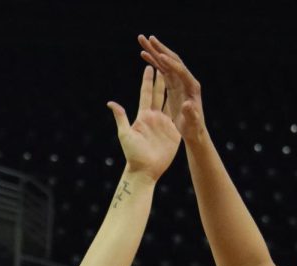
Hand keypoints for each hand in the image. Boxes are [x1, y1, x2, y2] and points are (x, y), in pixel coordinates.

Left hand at [108, 65, 179, 180]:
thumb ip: (121, 118)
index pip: (146, 94)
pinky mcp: (173, 132)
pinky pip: (178, 117)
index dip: (148, 81)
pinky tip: (185, 97)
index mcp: (143, 116)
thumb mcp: (125, 135)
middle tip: (164, 64)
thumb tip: (111, 103)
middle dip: (161, 79)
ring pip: (169, 103)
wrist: (145, 170)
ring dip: (172, 90)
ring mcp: (164, 124)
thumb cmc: (133, 154)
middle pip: (158, 94)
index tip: (149, 66)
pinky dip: (181, 106)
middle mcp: (154, 117)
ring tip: (176, 77)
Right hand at [138, 35, 204, 141]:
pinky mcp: (174, 86)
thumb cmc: (193, 129)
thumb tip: (187, 104)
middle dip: (161, 49)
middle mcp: (187, 80)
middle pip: (173, 61)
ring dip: (155, 52)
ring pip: (167, 63)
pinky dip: (154, 62)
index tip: (159, 56)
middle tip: (149, 38)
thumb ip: (191, 114)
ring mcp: (180, 82)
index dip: (170, 63)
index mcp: (192, 87)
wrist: (194, 132)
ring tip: (143, 42)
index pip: (180, 71)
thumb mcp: (192, 124)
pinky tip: (145, 55)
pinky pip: (163, 70)